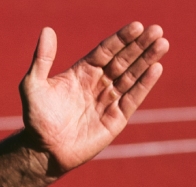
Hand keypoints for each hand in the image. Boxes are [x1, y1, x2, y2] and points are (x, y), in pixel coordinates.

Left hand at [21, 22, 168, 173]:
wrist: (43, 151)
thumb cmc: (36, 119)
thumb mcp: (33, 86)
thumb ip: (42, 59)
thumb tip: (47, 30)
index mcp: (83, 72)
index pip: (107, 50)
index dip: (122, 38)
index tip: (137, 26)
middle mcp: (99, 83)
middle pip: (124, 60)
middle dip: (140, 45)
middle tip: (157, 30)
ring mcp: (109, 100)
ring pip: (132, 76)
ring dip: (148, 60)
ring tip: (162, 44)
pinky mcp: (116, 118)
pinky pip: (133, 98)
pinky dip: (144, 84)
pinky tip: (156, 68)